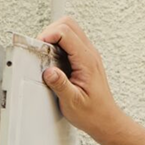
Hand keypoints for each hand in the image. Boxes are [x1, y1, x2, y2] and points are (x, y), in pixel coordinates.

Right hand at [37, 17, 134, 141]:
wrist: (106, 120)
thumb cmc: (93, 113)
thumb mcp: (72, 102)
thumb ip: (60, 85)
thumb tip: (49, 71)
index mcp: (86, 60)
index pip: (65, 32)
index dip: (48, 35)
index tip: (38, 47)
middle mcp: (89, 54)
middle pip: (68, 24)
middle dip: (49, 31)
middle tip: (40, 47)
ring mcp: (88, 55)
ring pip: (70, 30)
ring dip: (54, 36)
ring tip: (45, 53)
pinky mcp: (85, 59)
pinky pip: (71, 41)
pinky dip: (58, 44)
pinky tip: (53, 59)